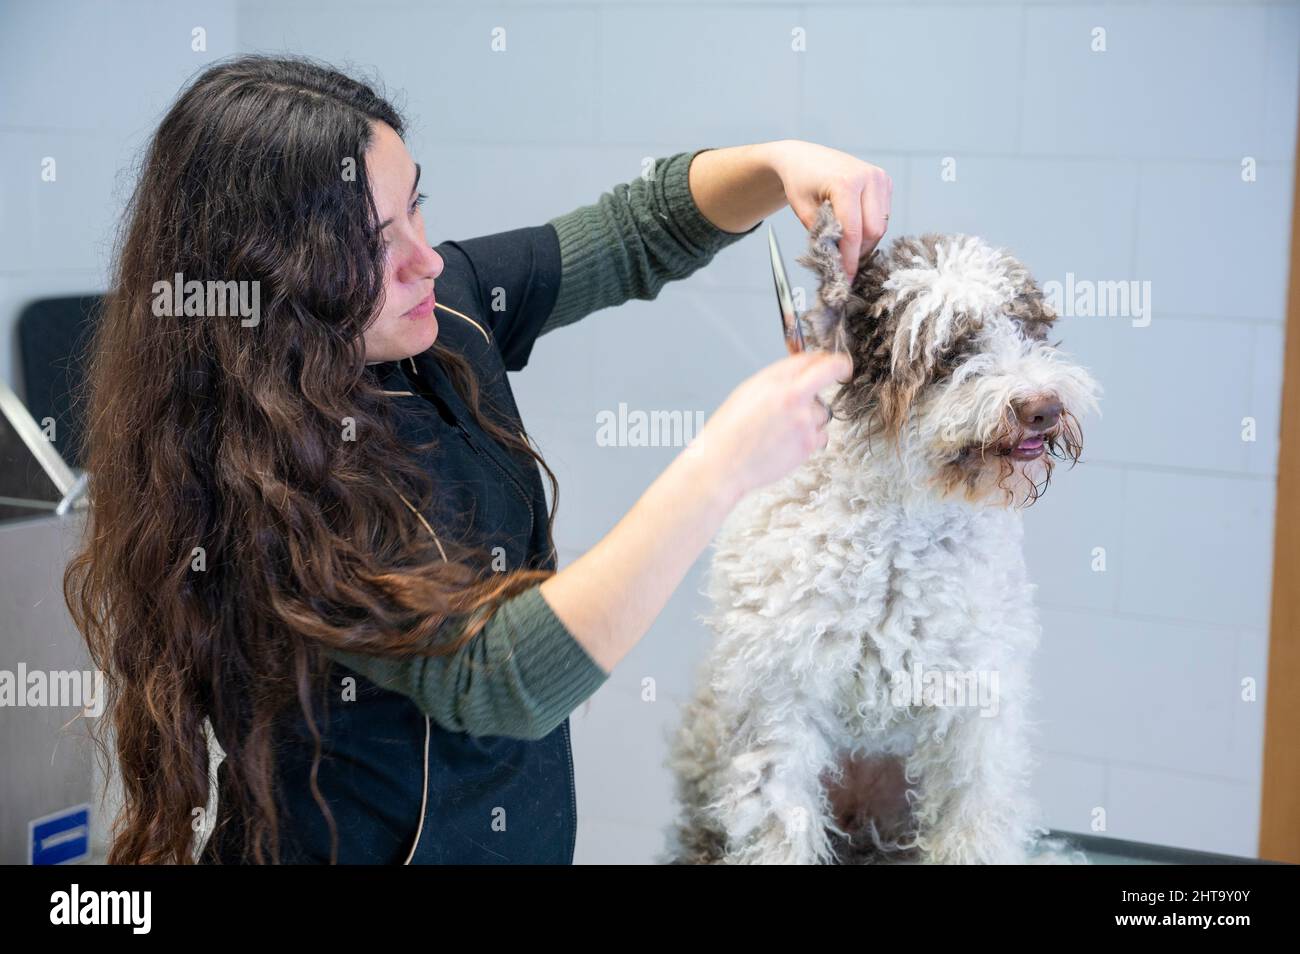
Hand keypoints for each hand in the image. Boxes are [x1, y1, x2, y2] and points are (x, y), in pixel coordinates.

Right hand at [689, 350, 853, 500]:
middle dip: (839, 368)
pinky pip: (821, 435)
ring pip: (822, 411)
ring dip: (811, 417)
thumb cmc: (729, 432)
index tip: (831, 361)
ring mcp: (804, 420)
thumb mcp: (747, 393)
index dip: (823, 357)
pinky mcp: (808, 443)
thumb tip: (799, 375)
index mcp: (773, 380)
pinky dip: (809, 438)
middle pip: (829, 371)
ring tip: (784, 429)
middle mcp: (792, 396)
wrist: (723, 464)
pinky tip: (787, 443)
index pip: (809, 357)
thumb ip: (776, 381)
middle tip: (842, 371)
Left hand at [764, 140, 893, 278]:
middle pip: (873, 231)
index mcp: (846, 182)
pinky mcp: (884, 182)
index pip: (853, 232)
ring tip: (844, 243)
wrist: (804, 158)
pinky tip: (853, 227)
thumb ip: (822, 237)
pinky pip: (883, 216)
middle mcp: (868, 177)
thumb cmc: (800, 182)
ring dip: (865, 241)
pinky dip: (869, 227)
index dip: (849, 259)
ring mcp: (879, 178)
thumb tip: (837, 264)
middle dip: (858, 252)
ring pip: (881, 225)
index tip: (845, 277)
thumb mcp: (803, 212)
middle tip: (842, 263)